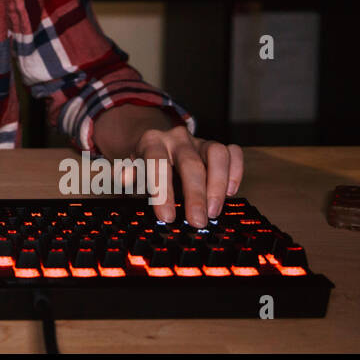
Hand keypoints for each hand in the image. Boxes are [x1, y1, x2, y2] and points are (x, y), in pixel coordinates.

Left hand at [92, 105, 242, 226]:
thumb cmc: (144, 161)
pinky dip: (235, 172)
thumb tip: (123, 179)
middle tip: (197, 221)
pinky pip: (233, 152)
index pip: (157, 163)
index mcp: (152, 142)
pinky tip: (229, 192)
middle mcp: (177, 138)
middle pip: (190, 163)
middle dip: (195, 195)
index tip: (167, 218)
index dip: (162, 191)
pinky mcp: (217, 147)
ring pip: (217, 154)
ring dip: (217, 184)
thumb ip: (128, 173)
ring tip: (214, 211)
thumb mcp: (130, 166)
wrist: (156, 140)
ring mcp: (199, 141)